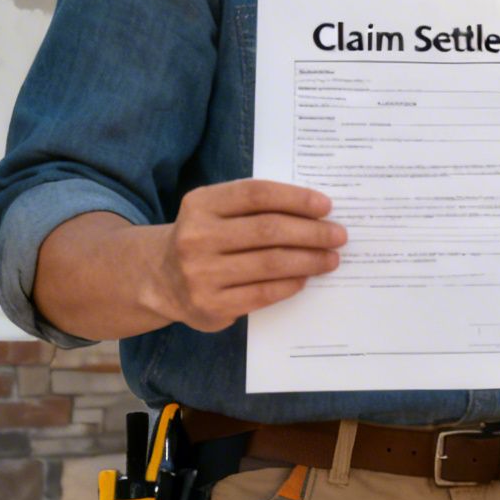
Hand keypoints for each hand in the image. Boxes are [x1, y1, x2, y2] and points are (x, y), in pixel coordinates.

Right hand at [144, 179, 345, 331]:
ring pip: (270, 263)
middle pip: (268, 230)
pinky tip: (305, 278)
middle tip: (339, 235)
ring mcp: (200, 274)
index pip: (257, 194)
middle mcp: (196, 237)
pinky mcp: (210, 305)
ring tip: (331, 258)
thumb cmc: (205, 237)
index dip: (295, 198)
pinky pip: (262, 293)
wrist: (161, 279)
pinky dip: (290, 284)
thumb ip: (254, 207)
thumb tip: (316, 212)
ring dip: (309, 260)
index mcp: (200, 204)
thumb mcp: (216, 211)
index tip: (326, 206)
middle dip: (311, 232)